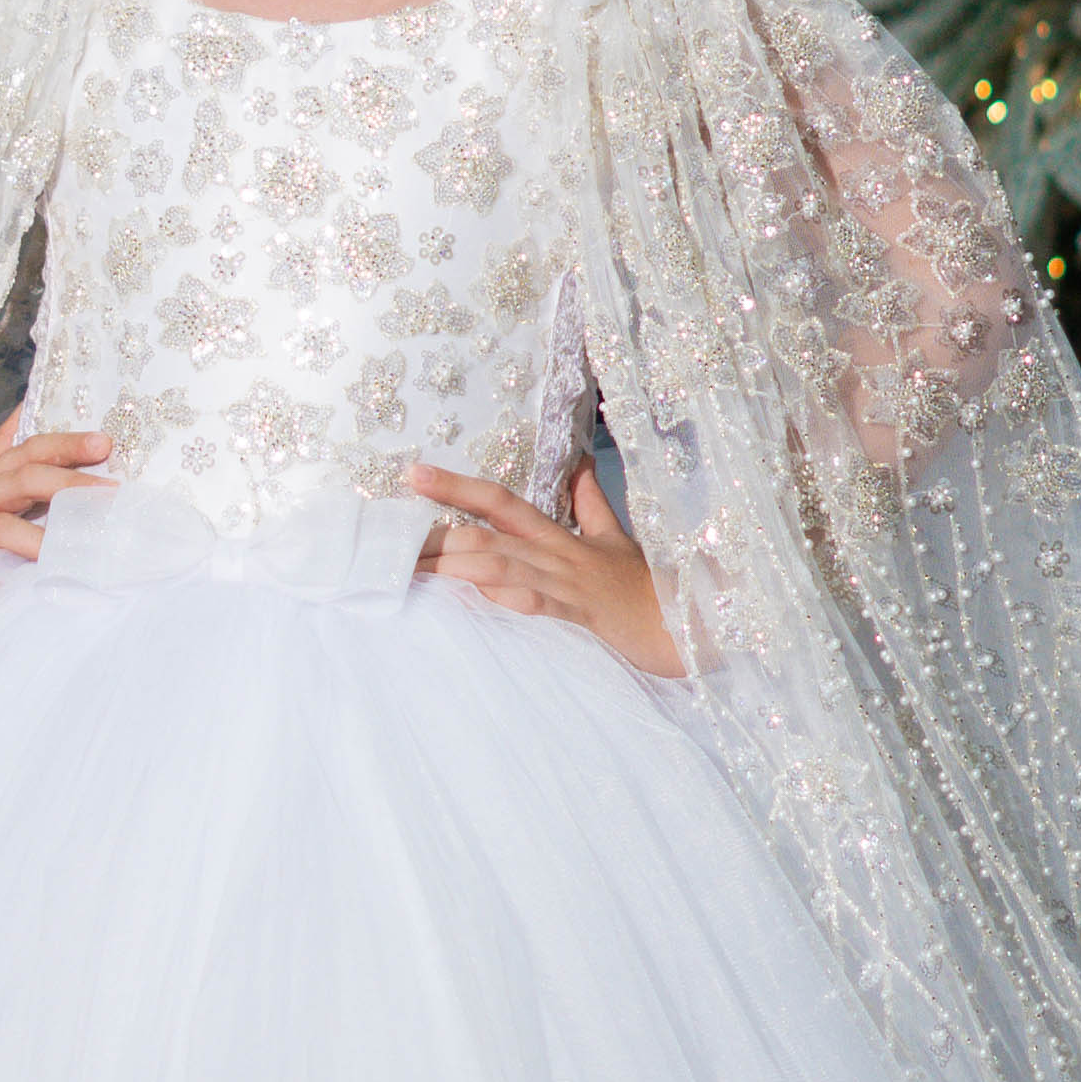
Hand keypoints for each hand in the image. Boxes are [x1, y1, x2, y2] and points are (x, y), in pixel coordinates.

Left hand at [405, 461, 683, 678]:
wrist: (693, 620)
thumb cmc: (646, 585)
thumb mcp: (616, 537)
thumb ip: (590, 501)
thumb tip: (577, 461)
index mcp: (559, 536)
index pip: (500, 500)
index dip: (456, 486)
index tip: (412, 474)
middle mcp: (556, 555)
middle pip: (486, 535)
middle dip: (435, 539)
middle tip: (387, 542)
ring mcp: (567, 585)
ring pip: (502, 567)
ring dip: (453, 566)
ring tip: (410, 570)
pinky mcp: (581, 617)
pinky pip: (536, 605)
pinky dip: (503, 599)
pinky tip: (470, 599)